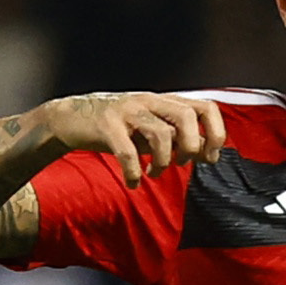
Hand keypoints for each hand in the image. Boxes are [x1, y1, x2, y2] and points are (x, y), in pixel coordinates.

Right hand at [39, 92, 225, 187]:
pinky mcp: (106, 126)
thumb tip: (211, 155)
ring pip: (161, 133)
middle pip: (187, 116)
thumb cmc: (118, 129)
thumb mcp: (151, 130)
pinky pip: (128, 152)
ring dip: (163, 162)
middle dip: (192, 146)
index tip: (208, 157)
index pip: (205, 107)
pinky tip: (133, 183)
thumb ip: (178, 139)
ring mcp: (127, 111)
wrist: (71, 119)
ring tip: (154, 174)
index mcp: (164, 102)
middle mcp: (149, 101)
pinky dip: (134, 173)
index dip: (215, 133)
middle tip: (181, 163)